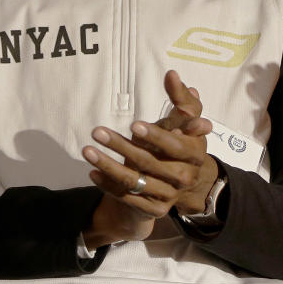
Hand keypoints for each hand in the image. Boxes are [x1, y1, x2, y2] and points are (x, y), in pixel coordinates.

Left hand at [81, 70, 218, 247]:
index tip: (134, 126)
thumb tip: (171, 74)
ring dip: (108, 166)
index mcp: (195, 154)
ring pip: (134, 182)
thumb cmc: (182, 141)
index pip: (174, 146)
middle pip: (149, 163)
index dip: (155, 136)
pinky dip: (108, 186)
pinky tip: (92, 172)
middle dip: (121, 147)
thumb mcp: (186, 119)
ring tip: (87, 151)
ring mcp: (168, 195)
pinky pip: (127, 198)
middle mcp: (184, 178)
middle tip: (97, 132)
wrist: (186, 181)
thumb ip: (180, 97)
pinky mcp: (153, 209)